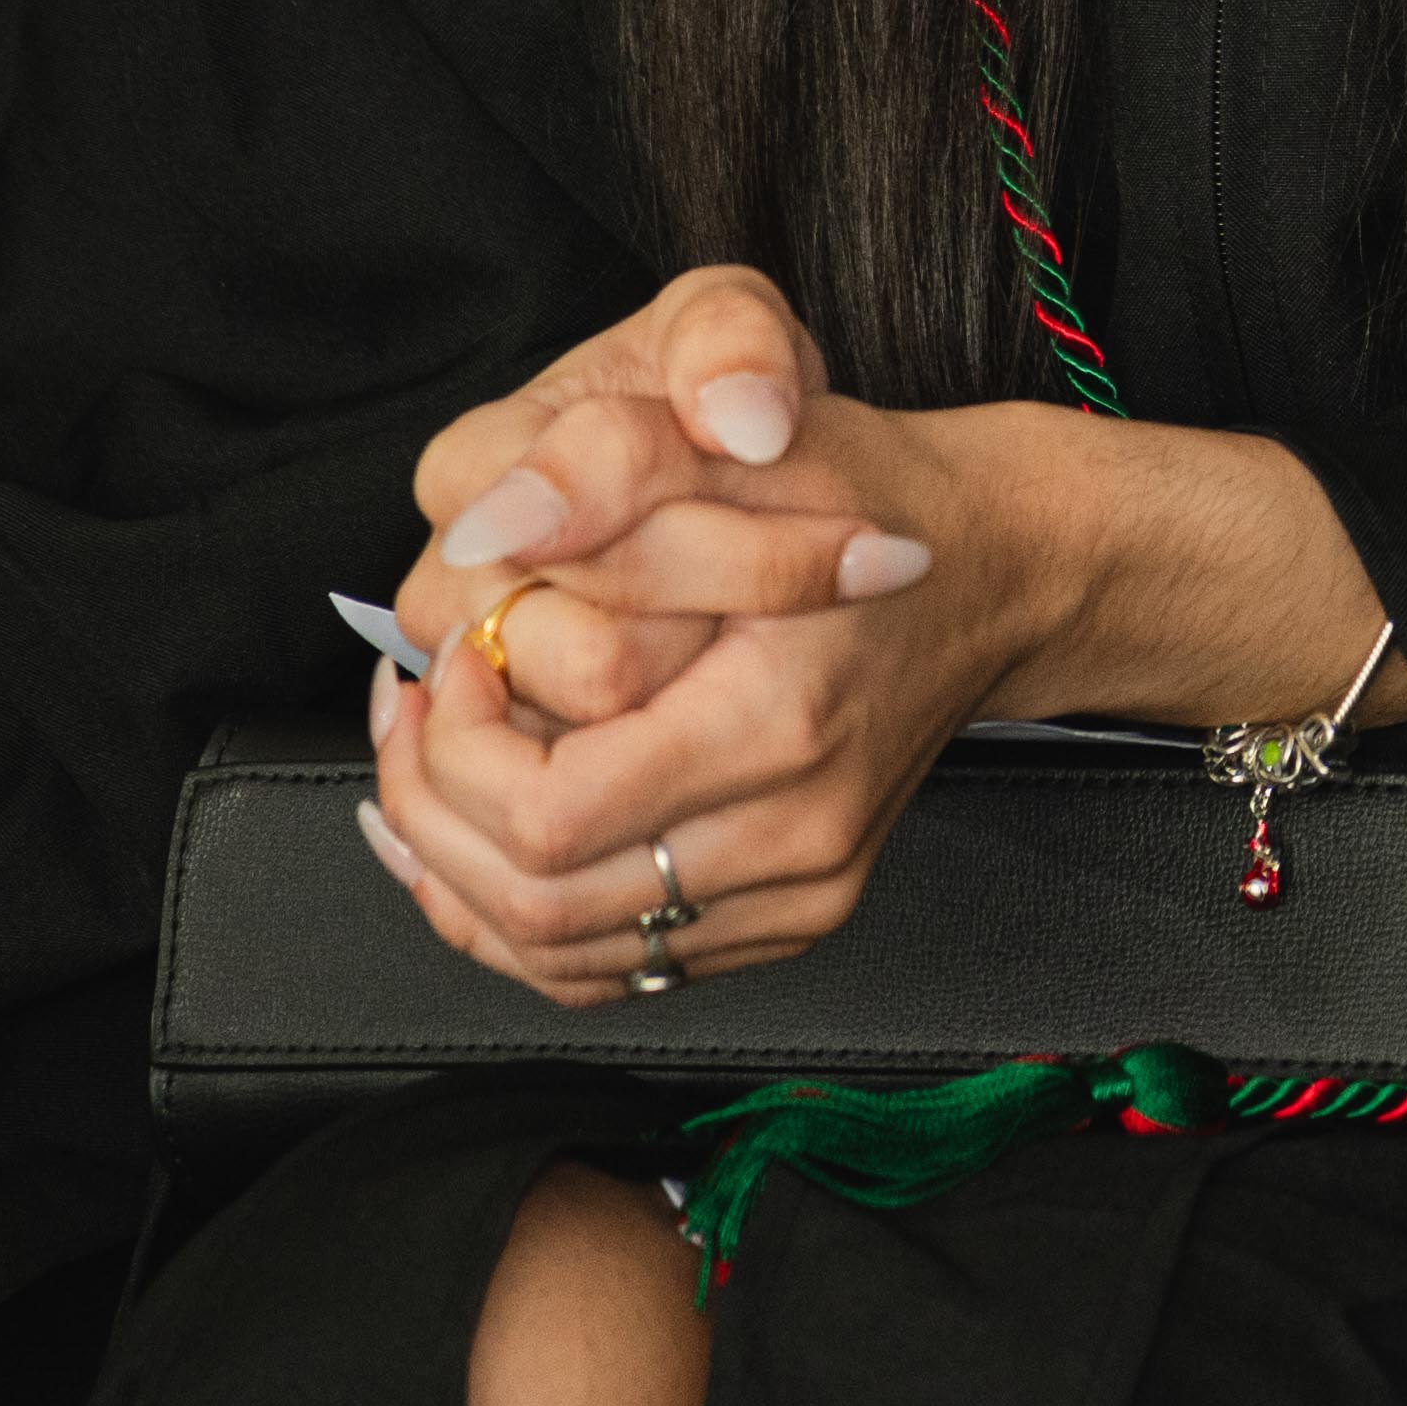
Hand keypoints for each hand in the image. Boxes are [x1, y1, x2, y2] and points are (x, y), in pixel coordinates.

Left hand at [368, 280, 1012, 1009]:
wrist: (995, 569)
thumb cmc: (870, 499)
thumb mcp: (747, 437)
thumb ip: (609, 471)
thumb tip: (484, 534)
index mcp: (781, 727)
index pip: (550, 816)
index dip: (459, 747)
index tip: (458, 651)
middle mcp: (795, 839)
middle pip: (535, 905)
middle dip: (431, 806)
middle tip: (412, 705)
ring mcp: (796, 894)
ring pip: (557, 956)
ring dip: (456, 867)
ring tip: (427, 761)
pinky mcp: (786, 918)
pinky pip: (609, 969)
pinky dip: (515, 913)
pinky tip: (479, 835)